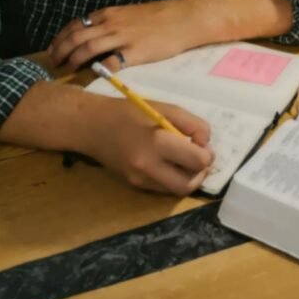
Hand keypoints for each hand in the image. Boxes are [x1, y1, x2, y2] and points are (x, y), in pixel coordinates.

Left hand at [47, 0, 203, 72]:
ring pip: (88, 48)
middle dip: (60, 51)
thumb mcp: (127, 14)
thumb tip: (92, 37)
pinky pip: (112, 62)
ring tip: (67, 70)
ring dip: (74, 60)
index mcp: (108, 14)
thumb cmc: (157, 17)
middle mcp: (111, 24)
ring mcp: (123, 38)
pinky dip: (99, 69)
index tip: (52, 50)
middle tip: (52, 63)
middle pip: (76, 37)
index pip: (75, 25)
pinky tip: (93, 76)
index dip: (60, 38)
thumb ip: (109, 24)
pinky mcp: (136, 52)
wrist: (181, 18)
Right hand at [84, 97, 214, 194]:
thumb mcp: (164, 108)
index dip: (206, 153)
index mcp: (157, 142)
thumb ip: (192, 124)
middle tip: (199, 157)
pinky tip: (168, 163)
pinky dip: (173, 178)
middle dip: (201, 172)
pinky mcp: (134, 185)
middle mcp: (148, 167)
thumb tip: (205, 144)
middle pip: (189, 184)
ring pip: (177, 190)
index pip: (197, 161)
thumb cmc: (129, 112)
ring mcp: (140, 179)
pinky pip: (163, 188)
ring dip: (188, 177)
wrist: (92, 126)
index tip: (200, 142)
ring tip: (184, 159)